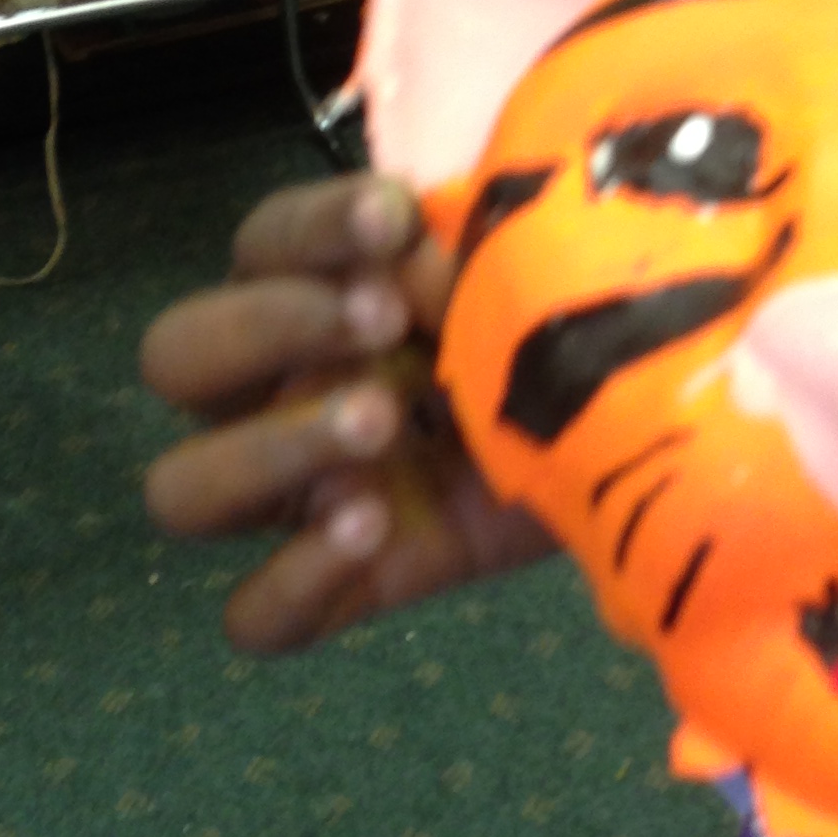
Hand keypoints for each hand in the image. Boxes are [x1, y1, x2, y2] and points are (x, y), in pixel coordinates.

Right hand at [139, 174, 556, 654]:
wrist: (661, 434)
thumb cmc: (575, 328)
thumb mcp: (531, 268)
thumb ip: (467, 248)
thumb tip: (410, 256)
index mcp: (320, 292)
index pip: (262, 244)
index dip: (315, 227)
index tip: (399, 220)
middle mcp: (283, 388)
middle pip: (176, 356)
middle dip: (269, 326)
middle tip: (385, 321)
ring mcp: (307, 494)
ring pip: (186, 490)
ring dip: (270, 449)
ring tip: (380, 425)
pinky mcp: (355, 582)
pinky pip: (257, 616)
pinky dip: (293, 580)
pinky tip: (370, 530)